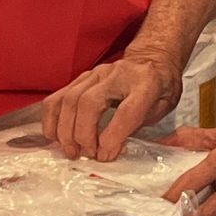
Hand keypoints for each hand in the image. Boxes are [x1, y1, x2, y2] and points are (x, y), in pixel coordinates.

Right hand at [41, 48, 183, 159]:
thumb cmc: (160, 88)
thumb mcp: (163, 108)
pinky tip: (56, 137)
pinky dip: (52, 120)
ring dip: (65, 130)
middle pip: (88, 103)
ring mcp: (96, 74)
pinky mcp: (81, 77)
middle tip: (86, 155)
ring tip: (71, 151)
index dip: (113, 136)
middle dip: (82, 135)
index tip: (105, 155)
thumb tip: (109, 150)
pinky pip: (58, 98)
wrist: (152, 60)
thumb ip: (138, 126)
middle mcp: (117, 75)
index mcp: (145, 84)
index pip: (126, 111)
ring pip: (69, 100)